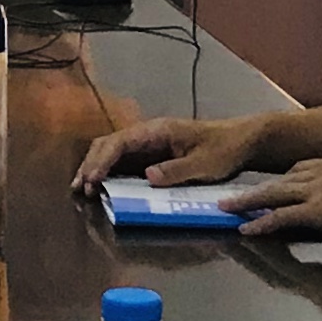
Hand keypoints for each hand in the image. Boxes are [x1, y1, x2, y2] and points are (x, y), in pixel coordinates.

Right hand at [71, 114, 261, 196]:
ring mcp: (149, 144)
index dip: (103, 160)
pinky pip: (124, 161)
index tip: (92, 179)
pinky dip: (109, 173)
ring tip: (83, 190)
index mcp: (158, 131)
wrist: (241, 142)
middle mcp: (148, 134)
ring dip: (96, 168)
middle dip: (91, 164)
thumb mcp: (204, 164)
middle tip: (79, 188)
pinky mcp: (153, 155)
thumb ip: (176, 170)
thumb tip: (147, 176)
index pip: (121, 141)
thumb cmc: (224, 150)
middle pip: (109, 143)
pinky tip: (102, 187)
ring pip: (113, 152)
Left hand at [228, 154, 321, 252]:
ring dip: (249, 202)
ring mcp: (320, 188)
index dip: (283, 181)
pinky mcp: (319, 209)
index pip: (302, 168)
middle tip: (235, 195)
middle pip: (283, 178)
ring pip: (275, 193)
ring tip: (228, 208)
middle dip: (258, 189)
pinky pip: (283, 216)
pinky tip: (248, 229)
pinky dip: (263, 222)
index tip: (270, 189)